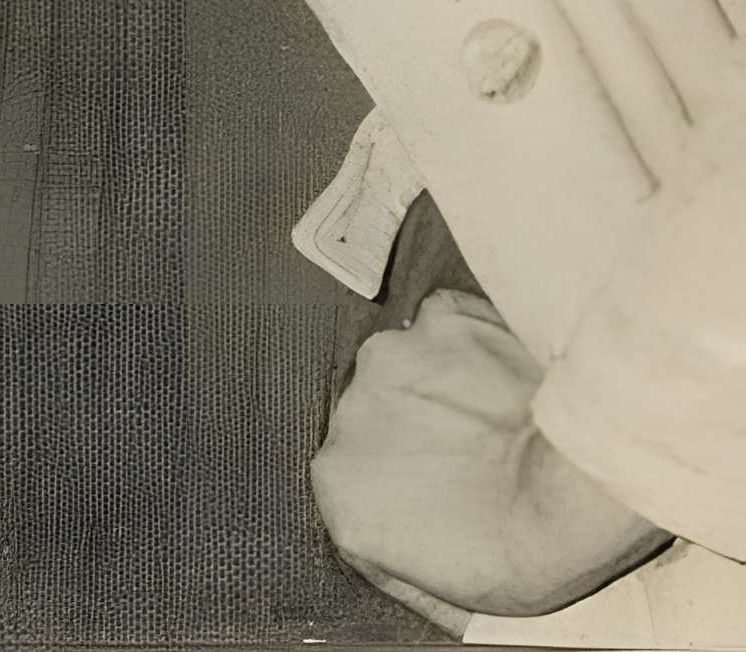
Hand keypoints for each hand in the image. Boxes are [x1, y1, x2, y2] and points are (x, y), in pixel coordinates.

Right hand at [313, 289, 671, 627]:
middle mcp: (347, 409)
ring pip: (406, 369)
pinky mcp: (440, 318)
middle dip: (412, 433)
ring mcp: (391, 354)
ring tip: (495, 419)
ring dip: (439, 389)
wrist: (577, 492)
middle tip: (472, 457)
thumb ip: (388, 560)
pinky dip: (469, 347)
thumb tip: (378, 550)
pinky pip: (446, 326)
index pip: (352, 478)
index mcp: (335, 481)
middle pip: (374, 419)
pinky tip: (505, 379)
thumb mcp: (444, 593)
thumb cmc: (518, 553)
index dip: (396, 484)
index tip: (435, 494)